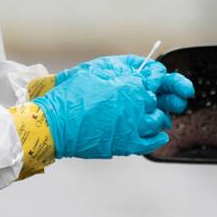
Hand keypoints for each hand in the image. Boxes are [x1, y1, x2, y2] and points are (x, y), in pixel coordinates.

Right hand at [33, 66, 171, 158]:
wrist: (57, 124)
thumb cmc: (71, 98)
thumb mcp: (94, 72)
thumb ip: (117, 72)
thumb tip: (131, 72)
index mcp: (129, 86)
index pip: (154, 81)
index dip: (150, 81)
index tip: (147, 83)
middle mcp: (136, 107)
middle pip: (154, 102)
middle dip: (149, 100)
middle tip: (139, 101)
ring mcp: (133, 127)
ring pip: (157, 121)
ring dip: (154, 117)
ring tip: (146, 117)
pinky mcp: (127, 144)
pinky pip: (151, 142)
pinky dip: (158, 138)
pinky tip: (159, 135)